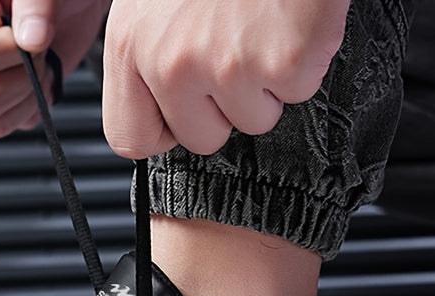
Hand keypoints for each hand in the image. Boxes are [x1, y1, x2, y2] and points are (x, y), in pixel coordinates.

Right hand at [0, 0, 110, 137]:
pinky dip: (24, 111)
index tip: (34, 33)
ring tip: (36, 64)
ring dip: (26, 96)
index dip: (19, 52)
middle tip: (38, 49)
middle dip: (26, 77)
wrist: (68, 6)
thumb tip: (31, 39)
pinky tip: (32, 83)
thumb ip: (37, 4)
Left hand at [103, 0, 349, 157]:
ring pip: (253, 120)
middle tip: (235, 47)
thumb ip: (146, 50)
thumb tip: (150, 109)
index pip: (131, 138)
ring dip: (266, 82)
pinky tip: (290, 17)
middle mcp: (171, 61)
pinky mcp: (282, 61)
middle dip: (224, 106)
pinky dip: (304, 60)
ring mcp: (227, 65)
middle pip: (201, 138)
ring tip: (262, 22)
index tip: (181, 111)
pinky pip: (296, 93)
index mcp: (131, 43)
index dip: (163, 129)